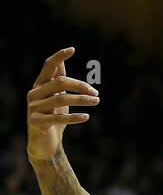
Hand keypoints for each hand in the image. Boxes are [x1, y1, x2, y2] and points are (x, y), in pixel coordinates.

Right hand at [27, 48, 99, 163]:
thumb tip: (62, 61)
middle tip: (95, 93)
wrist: (44, 145)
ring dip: (82, 100)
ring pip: (61, 99)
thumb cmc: (53, 119)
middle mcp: (34, 93)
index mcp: (39, 85)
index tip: (72, 49)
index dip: (59, 57)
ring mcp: (34, 108)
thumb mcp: (57, 99)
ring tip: (96, 102)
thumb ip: (58, 81)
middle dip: (80, 86)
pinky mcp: (37, 122)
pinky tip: (86, 116)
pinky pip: (59, 118)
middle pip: (59, 82)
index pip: (48, 66)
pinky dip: (74, 117)